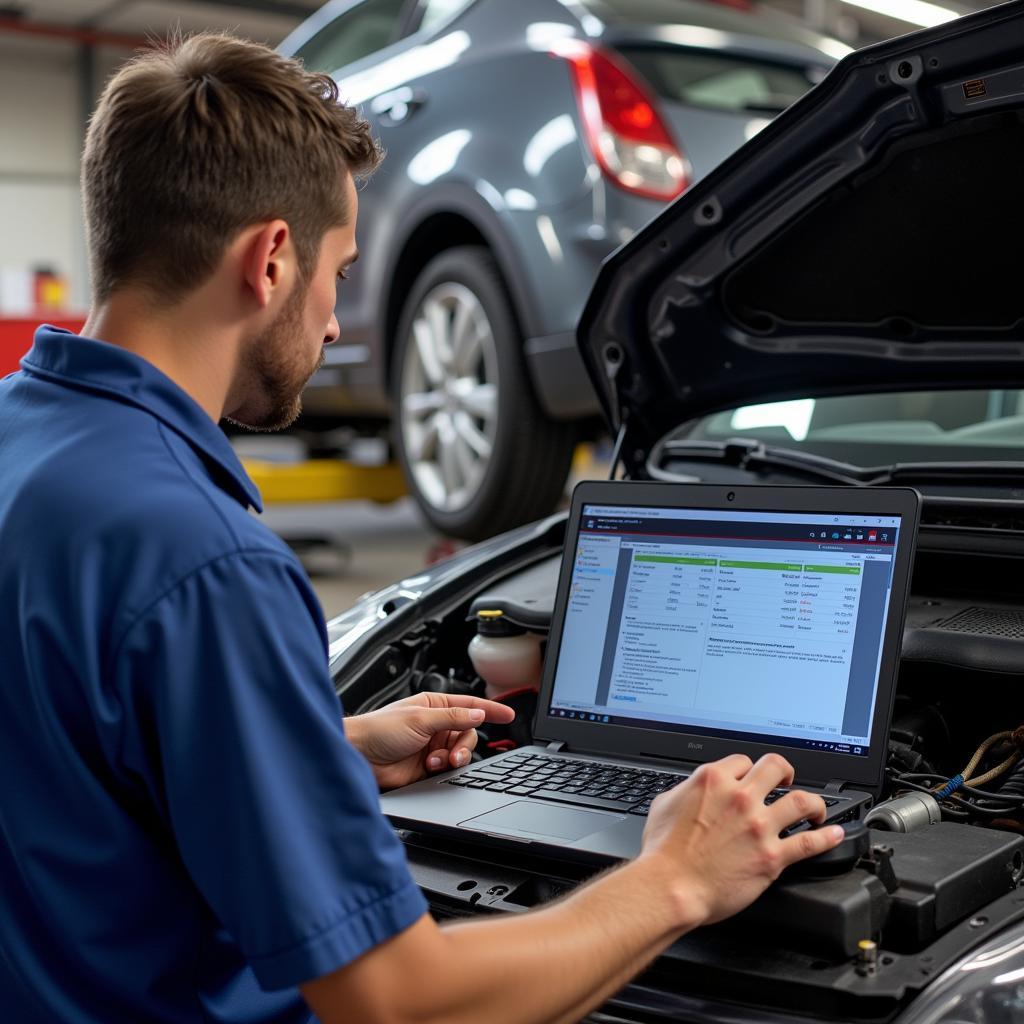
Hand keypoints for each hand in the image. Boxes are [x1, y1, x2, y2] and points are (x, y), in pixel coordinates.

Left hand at [345, 692, 515, 790]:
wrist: (358, 755)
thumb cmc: (379, 729)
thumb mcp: (420, 718)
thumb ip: (452, 717)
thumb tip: (478, 714)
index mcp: (434, 706)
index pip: (469, 705)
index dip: (490, 709)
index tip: (508, 714)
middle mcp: (435, 725)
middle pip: (467, 733)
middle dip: (464, 744)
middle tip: (455, 754)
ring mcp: (431, 746)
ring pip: (459, 753)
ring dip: (452, 758)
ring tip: (436, 761)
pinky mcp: (426, 768)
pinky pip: (448, 769)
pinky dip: (444, 769)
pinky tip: (430, 767)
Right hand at [639, 753, 844, 927]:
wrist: (670, 887)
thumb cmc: (663, 852)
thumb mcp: (665, 804)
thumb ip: (686, 790)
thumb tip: (693, 790)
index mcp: (713, 780)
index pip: (742, 760)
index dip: (747, 769)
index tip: (749, 779)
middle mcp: (740, 797)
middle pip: (776, 767)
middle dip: (784, 772)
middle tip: (786, 781)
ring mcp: (759, 826)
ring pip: (802, 801)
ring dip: (814, 803)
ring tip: (816, 809)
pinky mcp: (772, 856)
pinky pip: (809, 842)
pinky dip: (828, 837)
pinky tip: (835, 834)